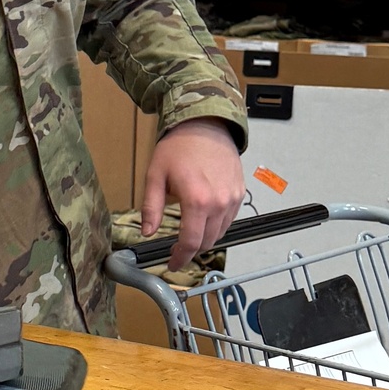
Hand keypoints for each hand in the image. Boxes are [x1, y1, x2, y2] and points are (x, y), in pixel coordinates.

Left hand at [141, 118, 245, 272]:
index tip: (172, 264)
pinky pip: (229, 219)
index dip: (180, 257)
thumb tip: (148, 232)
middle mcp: (219, 203)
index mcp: (196, 201)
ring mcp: (232, 199)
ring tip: (190, 232)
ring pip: (220, 233)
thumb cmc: (179, 147)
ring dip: (205, 238)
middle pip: (207, 242)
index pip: (191, 242)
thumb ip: (151, 208)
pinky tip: (205, 217)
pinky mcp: (240, 193)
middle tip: (178, 249)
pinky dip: (217, 225)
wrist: (206, 126)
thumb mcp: (155, 175)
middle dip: (191, 249)